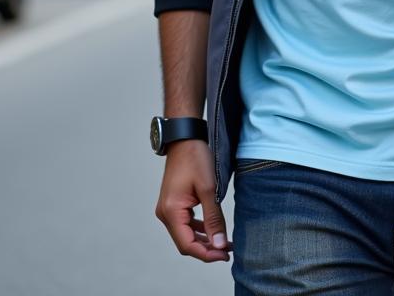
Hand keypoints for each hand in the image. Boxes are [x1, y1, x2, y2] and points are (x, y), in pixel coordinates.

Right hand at [155, 140, 231, 262]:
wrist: (185, 138)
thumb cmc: (195, 158)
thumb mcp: (209, 189)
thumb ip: (213, 218)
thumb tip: (219, 244)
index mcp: (171, 212)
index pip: (187, 244)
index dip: (207, 254)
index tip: (225, 255)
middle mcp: (165, 214)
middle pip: (186, 242)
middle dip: (207, 248)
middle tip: (228, 250)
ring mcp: (168, 209)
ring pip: (186, 234)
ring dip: (204, 239)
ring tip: (225, 243)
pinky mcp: (173, 204)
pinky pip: (185, 223)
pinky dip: (199, 229)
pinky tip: (213, 229)